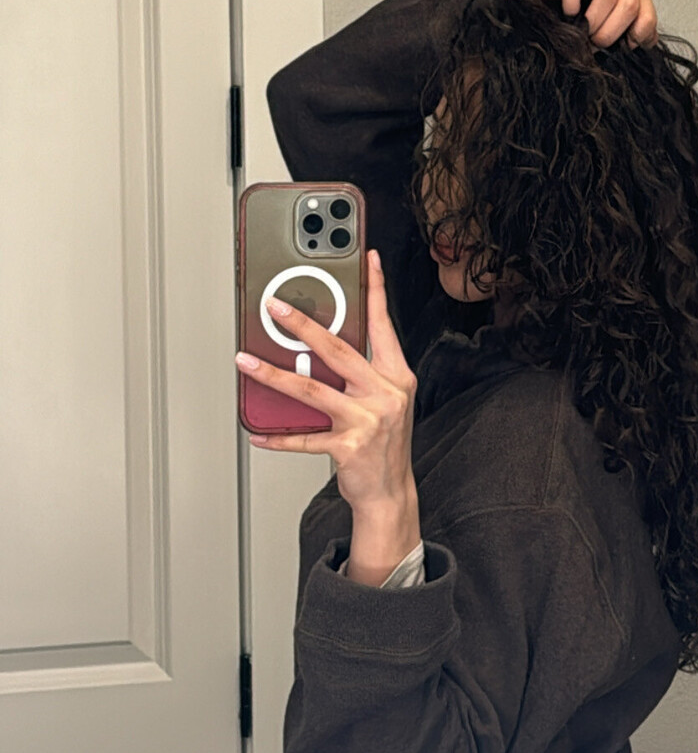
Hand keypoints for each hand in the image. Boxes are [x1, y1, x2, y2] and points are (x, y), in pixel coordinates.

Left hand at [235, 249, 417, 522]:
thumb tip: (316, 345)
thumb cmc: (384, 443)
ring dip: (273, 375)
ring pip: (312, 391)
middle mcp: (385, 394)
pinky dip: (277, 435)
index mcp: (396, 376)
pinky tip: (257, 431)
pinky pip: (304, 438)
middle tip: (276, 307)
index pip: (383, 325)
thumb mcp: (384, 400)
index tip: (367, 260)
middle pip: (337, 351)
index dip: (375, 290)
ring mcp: (367, 422)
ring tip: (246, 361)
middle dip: (303, 324)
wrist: (391, 492)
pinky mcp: (348, 448)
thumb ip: (360, 372)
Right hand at [514, 0, 658, 48]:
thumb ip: (632, 33)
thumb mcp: (612, 23)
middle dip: (611, 32)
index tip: (619, 46)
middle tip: (596, 42)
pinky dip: (571, 5)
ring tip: (583, 31)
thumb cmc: (583, 7)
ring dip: (593, 21)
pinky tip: (569, 13)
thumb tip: (644, 42)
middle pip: (630, 4)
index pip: (648, 16)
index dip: (634, 37)